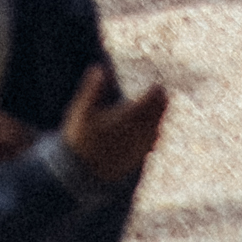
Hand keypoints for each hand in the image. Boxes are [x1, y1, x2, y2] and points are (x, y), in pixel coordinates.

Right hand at [56, 61, 169, 186]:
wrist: (82, 173)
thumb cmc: (79, 139)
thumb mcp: (80, 111)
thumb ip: (92, 89)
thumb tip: (99, 68)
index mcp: (127, 117)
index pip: (149, 101)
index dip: (155, 91)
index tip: (157, 85)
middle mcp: (138, 132)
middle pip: (156, 114)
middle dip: (160, 103)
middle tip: (162, 93)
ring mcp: (139, 147)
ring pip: (156, 128)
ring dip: (159, 117)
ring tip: (159, 108)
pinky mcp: (137, 159)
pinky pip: (151, 142)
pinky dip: (154, 132)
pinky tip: (151, 130)